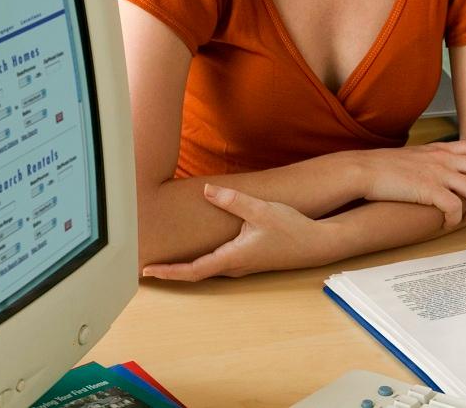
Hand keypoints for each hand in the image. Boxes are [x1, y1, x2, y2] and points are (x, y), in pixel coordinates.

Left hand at [142, 184, 336, 280]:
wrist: (317, 244)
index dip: (168, 272)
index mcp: (232, 257)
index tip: (147, 272)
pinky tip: (199, 253)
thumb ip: (232, 200)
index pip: (192, 270)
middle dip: (171, 271)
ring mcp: (242, 266)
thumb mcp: (261, 210)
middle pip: (195, 273)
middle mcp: (234, 266)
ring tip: (166, 262)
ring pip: (207, 269)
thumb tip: (207, 191)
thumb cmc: (292, 230)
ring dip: (186, 268)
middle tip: (147, 267)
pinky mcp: (250, 260)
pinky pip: (218, 264)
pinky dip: (201, 262)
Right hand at [353, 141, 465, 227]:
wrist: (365, 170)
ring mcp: (438, 173)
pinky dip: (456, 219)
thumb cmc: (386, 166)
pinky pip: (455, 207)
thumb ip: (435, 160)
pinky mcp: (429, 190)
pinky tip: (448, 223)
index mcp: (442, 148)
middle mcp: (444, 158)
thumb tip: (447, 172)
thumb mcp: (416, 155)